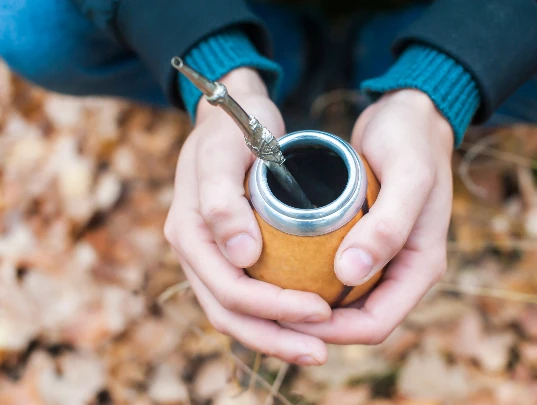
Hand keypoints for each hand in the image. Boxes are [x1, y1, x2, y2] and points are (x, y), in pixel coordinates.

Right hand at [164, 68, 330, 364]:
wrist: (232, 114)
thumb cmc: (232, 128)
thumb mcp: (225, 152)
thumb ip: (223, 200)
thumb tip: (240, 255)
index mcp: (189, 233)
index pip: (228, 290)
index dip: (273, 309)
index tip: (321, 311)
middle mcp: (196, 251)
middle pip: (229, 314)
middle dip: (275, 337)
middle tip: (321, 351)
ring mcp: (210, 255)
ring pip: (236, 313)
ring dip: (274, 336)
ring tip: (316, 348)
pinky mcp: (228, 253)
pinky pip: (246, 296)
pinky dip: (272, 316)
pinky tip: (302, 321)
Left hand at [281, 89, 453, 343]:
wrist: (410, 115)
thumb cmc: (412, 141)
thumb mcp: (408, 177)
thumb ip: (387, 226)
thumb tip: (349, 274)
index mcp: (421, 266)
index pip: (376, 324)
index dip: (333, 332)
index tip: (289, 319)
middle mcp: (401, 270)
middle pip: (356, 321)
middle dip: (315, 326)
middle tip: (268, 312)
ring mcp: (382, 258)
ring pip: (344, 303)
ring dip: (309, 308)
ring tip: (267, 295)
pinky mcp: (364, 242)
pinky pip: (335, 276)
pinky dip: (310, 280)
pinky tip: (279, 270)